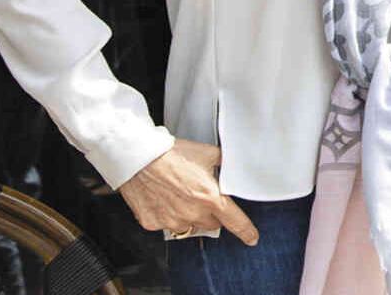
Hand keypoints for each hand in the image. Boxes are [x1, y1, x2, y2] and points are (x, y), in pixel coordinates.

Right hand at [117, 140, 257, 245]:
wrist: (140, 157)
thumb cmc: (172, 153)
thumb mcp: (208, 153)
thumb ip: (225, 164)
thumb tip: (235, 168)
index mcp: (210, 197)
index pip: (234, 221)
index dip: (246, 231)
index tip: (251, 238)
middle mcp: (192, 213)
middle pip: (211, 224)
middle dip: (210, 213)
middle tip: (200, 196)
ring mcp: (172, 221)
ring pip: (188, 225)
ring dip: (188, 215)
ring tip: (178, 193)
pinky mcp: (153, 223)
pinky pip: (166, 224)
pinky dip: (167, 214)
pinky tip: (162, 198)